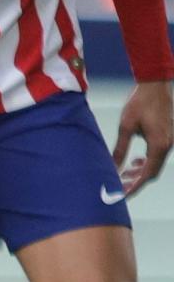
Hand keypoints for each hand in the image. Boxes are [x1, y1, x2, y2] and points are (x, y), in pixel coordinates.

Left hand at [112, 78, 172, 194]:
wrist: (154, 87)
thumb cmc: (138, 104)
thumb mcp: (125, 127)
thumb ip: (121, 149)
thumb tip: (113, 167)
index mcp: (159, 145)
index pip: (147, 174)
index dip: (134, 186)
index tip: (122, 195)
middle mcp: (168, 146)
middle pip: (152, 172)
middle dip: (136, 181)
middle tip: (119, 186)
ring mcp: (169, 142)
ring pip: (155, 165)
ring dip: (140, 172)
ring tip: (123, 175)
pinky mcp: (167, 137)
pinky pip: (157, 156)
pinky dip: (146, 162)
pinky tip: (133, 162)